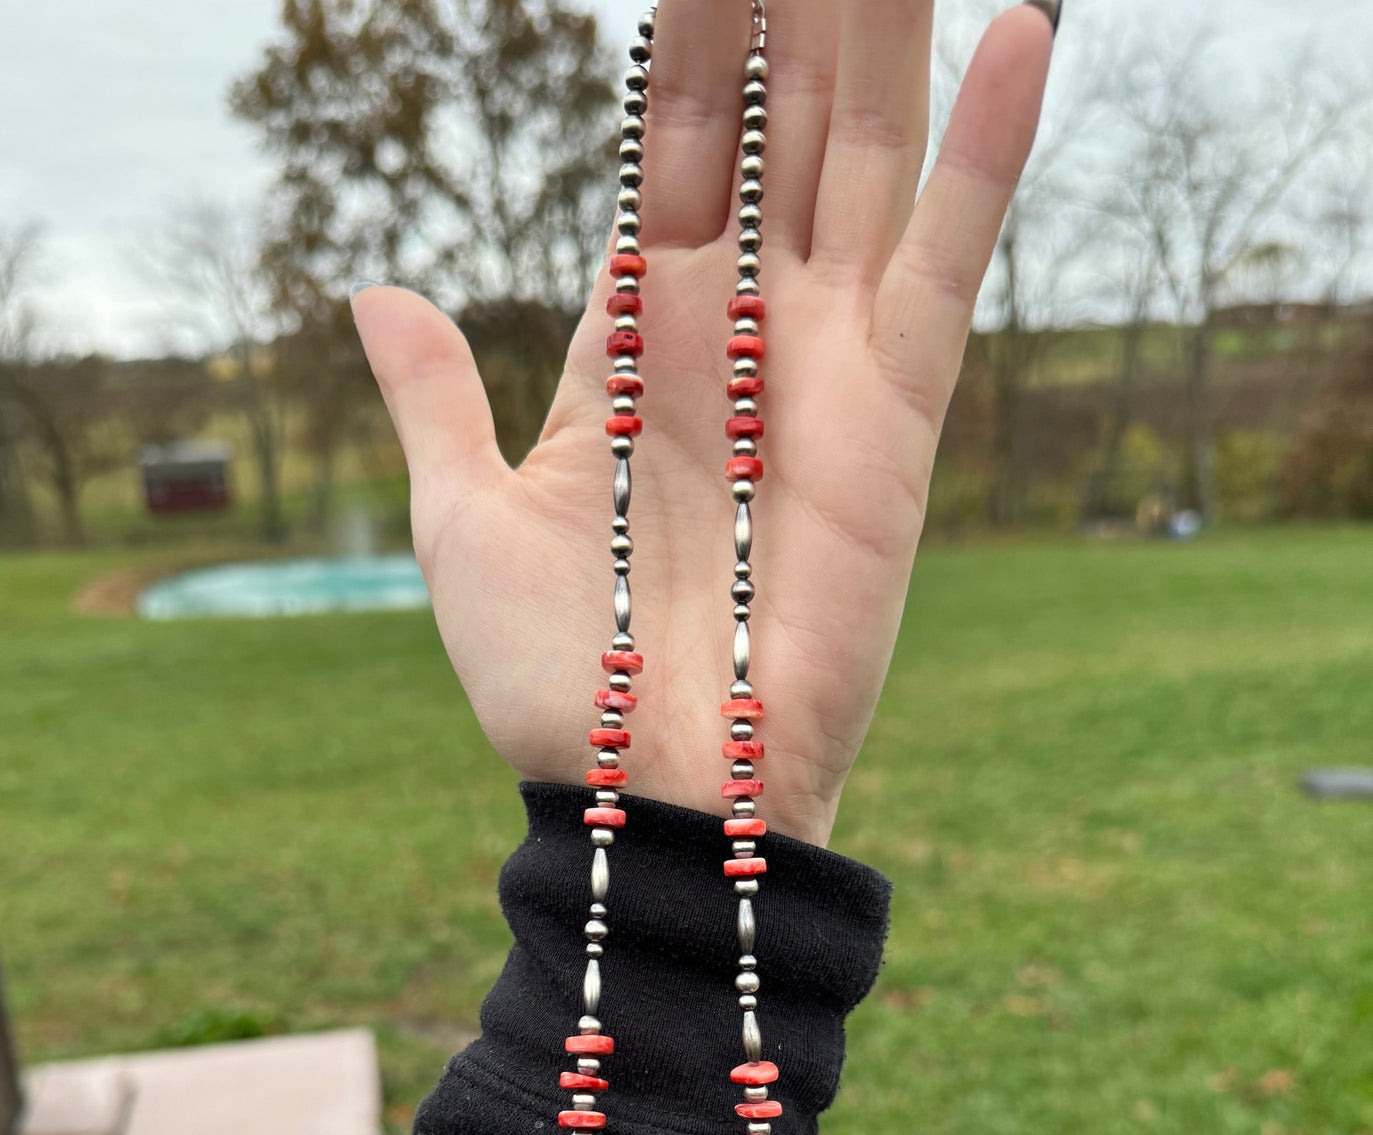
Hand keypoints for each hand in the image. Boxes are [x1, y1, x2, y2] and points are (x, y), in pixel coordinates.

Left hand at [354, 1, 1052, 846]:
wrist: (646, 791)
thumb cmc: (552, 681)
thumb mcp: (462, 522)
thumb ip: (438, 400)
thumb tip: (377, 291)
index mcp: (641, 346)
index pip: (668, 155)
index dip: (681, 46)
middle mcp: (744, 334)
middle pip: (775, 126)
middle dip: (786, 6)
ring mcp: (828, 364)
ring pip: (863, 153)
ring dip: (879, 29)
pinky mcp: (898, 417)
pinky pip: (951, 259)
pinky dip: (990, 149)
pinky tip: (1022, 20)